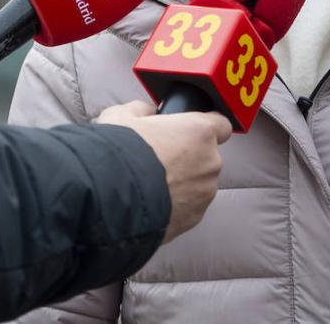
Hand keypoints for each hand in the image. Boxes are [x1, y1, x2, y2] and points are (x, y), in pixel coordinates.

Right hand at [94, 101, 232, 242]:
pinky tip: (151, 204)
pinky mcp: (194, 219)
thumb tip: (146, 113)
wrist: (108, 200)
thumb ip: (141, 111)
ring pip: (198, 184)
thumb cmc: (119, 153)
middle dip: (187, 158)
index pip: (221, 125)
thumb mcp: (122, 116)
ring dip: (182, 184)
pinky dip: (175, 206)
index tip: (189, 132)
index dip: (204, 127)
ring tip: (150, 186)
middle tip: (158, 161)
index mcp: (199, 132)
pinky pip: (188, 207)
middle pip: (206, 157)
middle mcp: (210, 162)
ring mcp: (204, 193)